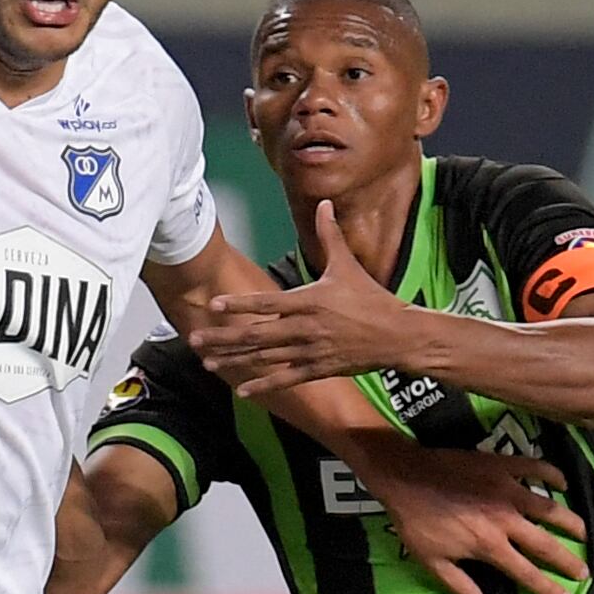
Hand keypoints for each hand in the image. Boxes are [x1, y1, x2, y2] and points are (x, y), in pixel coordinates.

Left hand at [184, 201, 406, 390]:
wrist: (397, 335)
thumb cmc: (371, 298)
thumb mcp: (347, 265)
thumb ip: (330, 235)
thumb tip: (324, 203)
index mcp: (308, 301)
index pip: (266, 303)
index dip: (238, 305)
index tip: (213, 306)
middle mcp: (304, 327)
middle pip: (256, 334)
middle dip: (224, 338)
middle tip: (196, 341)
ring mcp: (309, 350)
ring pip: (265, 358)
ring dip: (235, 361)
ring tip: (209, 363)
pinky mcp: (317, 369)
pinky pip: (285, 378)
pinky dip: (263, 384)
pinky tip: (242, 390)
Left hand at [355, 442, 586, 593]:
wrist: (405, 476)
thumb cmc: (416, 522)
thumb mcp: (432, 561)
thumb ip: (460, 586)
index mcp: (490, 546)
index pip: (526, 573)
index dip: (548, 588)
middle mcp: (506, 520)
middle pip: (547, 544)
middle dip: (568, 560)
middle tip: (584, 569)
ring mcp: (508, 491)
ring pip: (550, 508)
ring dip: (570, 521)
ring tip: (584, 531)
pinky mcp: (504, 466)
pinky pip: (537, 469)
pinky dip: (553, 475)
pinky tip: (563, 483)